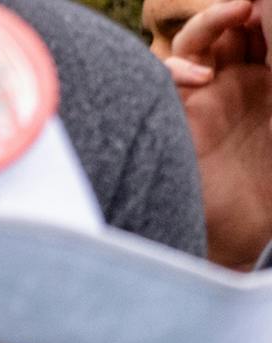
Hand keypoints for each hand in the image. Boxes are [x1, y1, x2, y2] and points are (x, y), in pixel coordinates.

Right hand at [168, 0, 271, 270]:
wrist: (246, 238)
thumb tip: (261, 25)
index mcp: (268, 80)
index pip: (259, 28)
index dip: (262, 13)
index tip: (266, 10)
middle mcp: (232, 86)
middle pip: (229, 28)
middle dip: (241, 11)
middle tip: (253, 7)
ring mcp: (202, 101)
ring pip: (196, 43)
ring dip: (213, 21)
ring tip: (236, 11)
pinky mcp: (176, 122)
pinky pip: (162, 80)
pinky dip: (176, 68)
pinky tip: (200, 76)